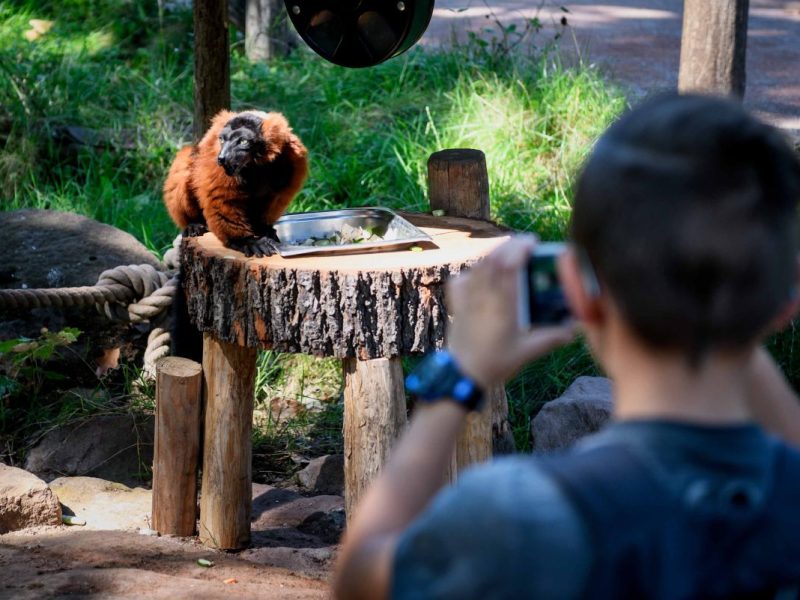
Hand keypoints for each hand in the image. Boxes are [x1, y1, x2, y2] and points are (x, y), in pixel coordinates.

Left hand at [446, 236, 576, 388]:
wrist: (462, 375)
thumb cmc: (495, 363)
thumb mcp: (528, 351)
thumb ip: (552, 337)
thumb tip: (575, 327)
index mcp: (501, 305)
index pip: (508, 266)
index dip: (520, 249)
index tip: (533, 243)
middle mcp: (482, 296)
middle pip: (492, 258)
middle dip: (510, 245)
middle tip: (526, 244)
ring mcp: (467, 298)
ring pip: (478, 264)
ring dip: (494, 253)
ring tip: (510, 252)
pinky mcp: (457, 303)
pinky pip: (463, 278)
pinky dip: (474, 268)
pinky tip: (483, 272)